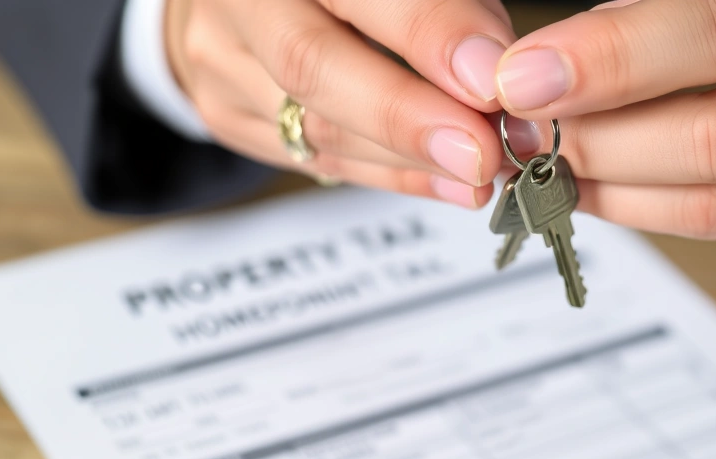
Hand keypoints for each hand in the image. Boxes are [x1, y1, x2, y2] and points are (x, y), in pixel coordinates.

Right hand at [165, 0, 514, 207]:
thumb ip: (442, 5)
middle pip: (311, 65)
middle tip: (481, 149)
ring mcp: (221, 60)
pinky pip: (320, 160)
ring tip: (484, 168)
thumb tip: (494, 67)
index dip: (425, 32)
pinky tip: (450, 183)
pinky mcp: (228, 115)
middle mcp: (240, 0)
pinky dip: (396, 176)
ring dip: (412, 159)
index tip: (489, 79)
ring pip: (316, 128)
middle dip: (407, 117)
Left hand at [494, 0, 715, 247]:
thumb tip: (550, 63)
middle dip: (596, 135)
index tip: (523, 75)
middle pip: (714, 124)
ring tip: (549, 164)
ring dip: (612, 182)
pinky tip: (598, 191)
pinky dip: (646, 210)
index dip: (610, 57)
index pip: (713, 23)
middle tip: (523, 131)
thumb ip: (663, 16)